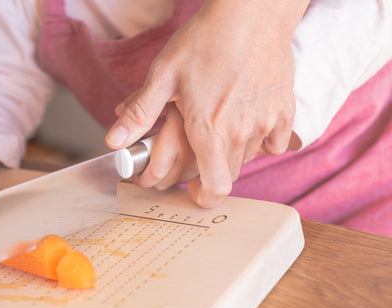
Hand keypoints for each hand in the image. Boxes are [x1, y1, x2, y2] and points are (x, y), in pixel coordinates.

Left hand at [106, 0, 305, 207]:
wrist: (252, 12)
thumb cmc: (207, 40)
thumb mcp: (164, 75)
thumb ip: (141, 113)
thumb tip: (114, 142)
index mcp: (209, 130)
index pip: (216, 187)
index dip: (204, 198)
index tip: (194, 192)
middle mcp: (241, 132)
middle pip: (229, 174)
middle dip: (210, 173)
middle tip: (197, 154)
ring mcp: (265, 122)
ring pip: (247, 157)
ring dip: (230, 154)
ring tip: (217, 130)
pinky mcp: (284, 109)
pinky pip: (272, 142)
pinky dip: (259, 141)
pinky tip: (246, 122)